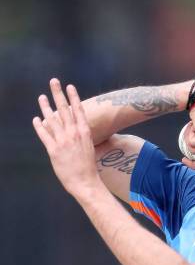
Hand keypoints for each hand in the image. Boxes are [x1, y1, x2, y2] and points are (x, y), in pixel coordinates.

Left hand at [33, 79, 102, 199]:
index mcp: (84, 133)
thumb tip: (78, 130)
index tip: (70, 87)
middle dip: (58, 94)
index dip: (73, 97)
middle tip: (54, 82)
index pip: (78, 110)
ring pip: (52, 119)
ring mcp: (62, 141)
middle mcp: (73, 134)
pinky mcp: (53, 150)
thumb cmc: (89, 168)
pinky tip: (36, 119)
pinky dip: (39, 125)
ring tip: (42, 97)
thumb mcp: (89, 148)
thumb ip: (82, 137)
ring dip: (45, 106)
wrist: (85, 182)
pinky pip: (44, 134)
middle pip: (64, 110)